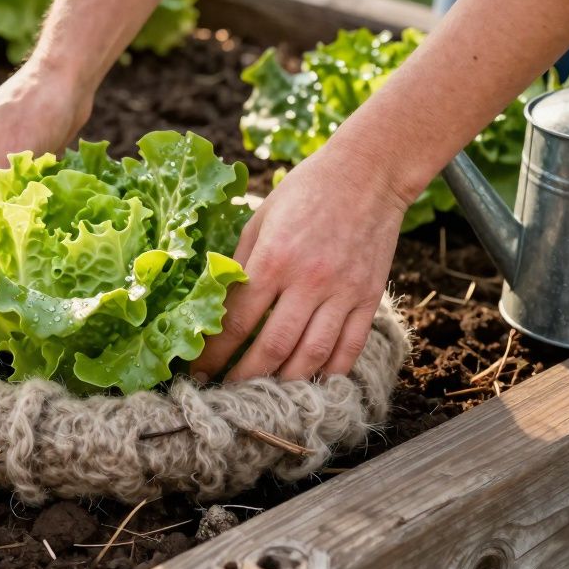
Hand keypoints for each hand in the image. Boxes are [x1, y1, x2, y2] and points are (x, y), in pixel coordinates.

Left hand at [191, 146, 411, 381]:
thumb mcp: (259, 219)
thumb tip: (216, 305)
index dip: (214, 353)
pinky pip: (349, 348)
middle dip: (243, 377)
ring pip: (311, 356)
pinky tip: (310, 383)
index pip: (236, 321)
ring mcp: (342, 292)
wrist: (368, 173)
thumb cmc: (305, 191)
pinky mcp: (368, 297)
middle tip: (226, 393)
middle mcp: (309, 281)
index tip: (199, 370)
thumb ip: (240, 264)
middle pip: (271, 348)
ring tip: (263, 395)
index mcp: (273, 259)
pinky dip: (329, 372)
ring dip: (284, 383)